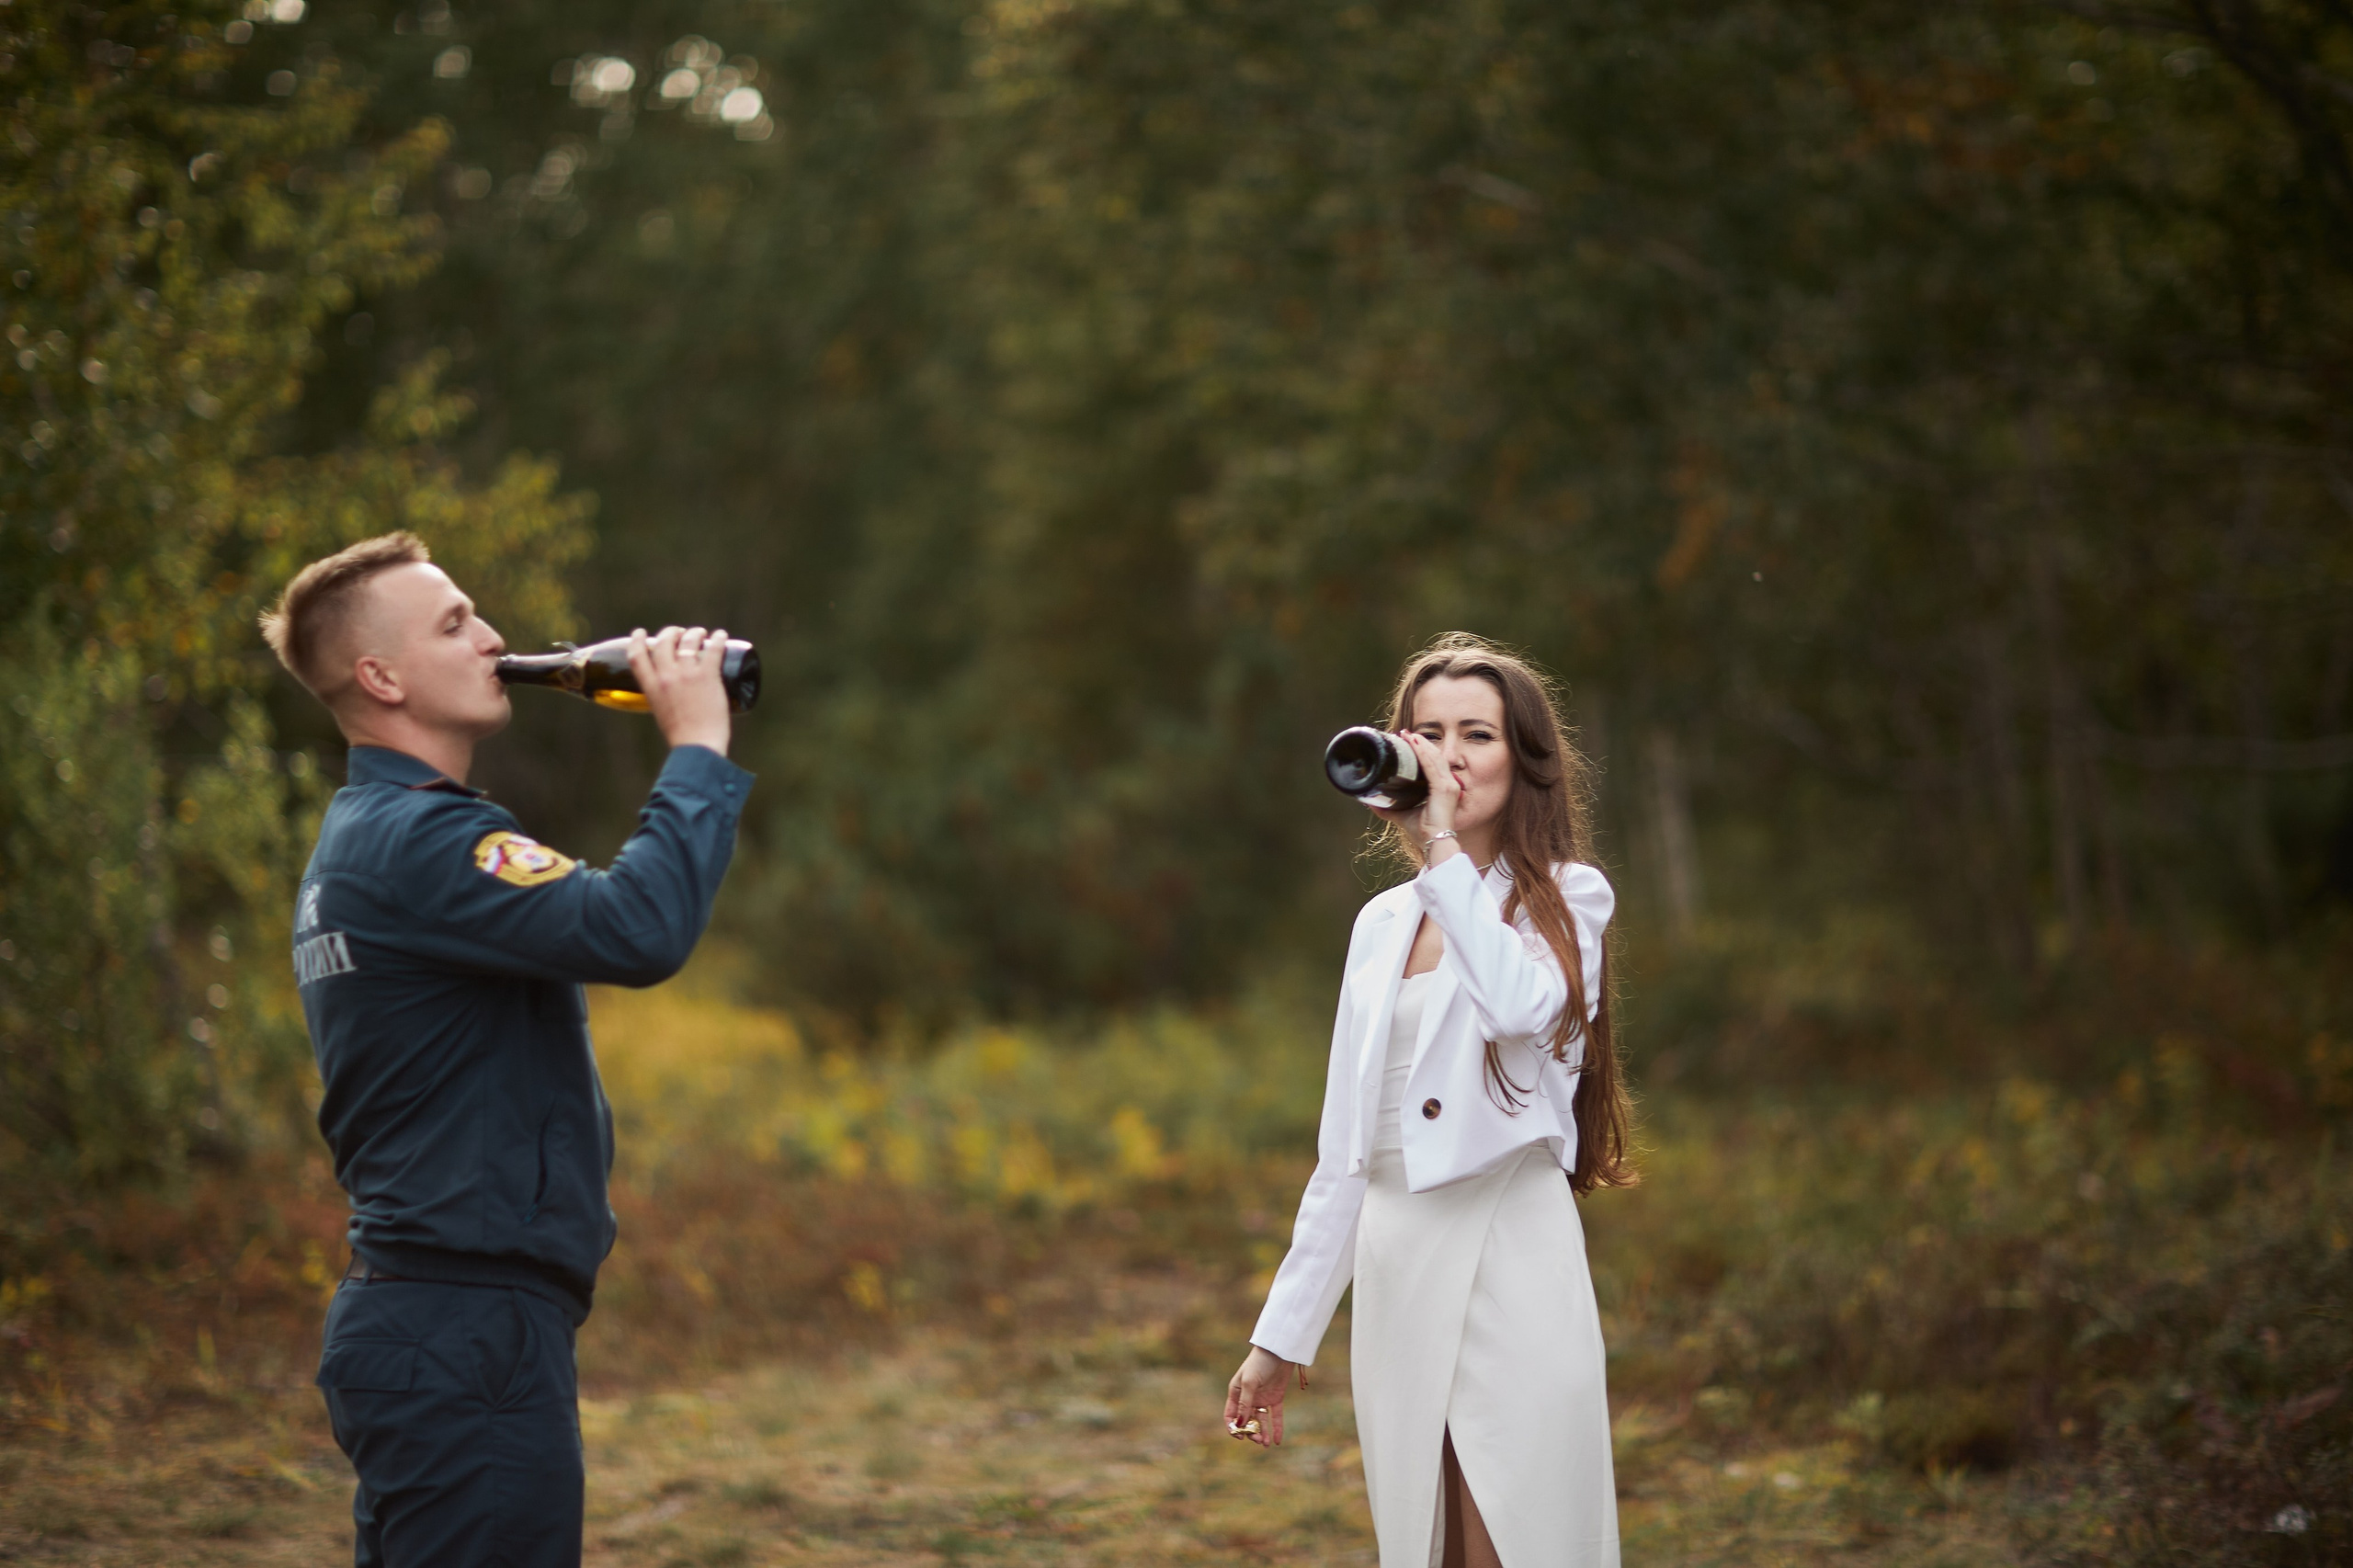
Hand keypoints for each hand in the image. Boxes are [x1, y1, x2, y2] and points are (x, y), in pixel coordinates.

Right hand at [629, 625, 732, 756]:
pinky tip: (721, 635)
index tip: (640, 632)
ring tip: (701, 633)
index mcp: (651, 687)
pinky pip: (714, 649)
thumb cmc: (681, 736)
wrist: (698, 746)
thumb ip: (664, 697)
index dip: (637, 640)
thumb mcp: (661, 712)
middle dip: (671, 632)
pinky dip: (719, 639)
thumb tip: (673, 692)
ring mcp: (687, 674)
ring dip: (695, 633)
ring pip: (689, 641)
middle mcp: (666, 676)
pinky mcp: (708, 676)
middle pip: (664, 642)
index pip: (636, 655)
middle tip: (679, 633)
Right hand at [1224, 1345, 1294, 1448]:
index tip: (1240, 1437)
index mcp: (1236, 1392)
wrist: (1280, 1350)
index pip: (1231, 1415)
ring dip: (1262, 1434)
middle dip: (1251, 1432)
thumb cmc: (1260, 1362)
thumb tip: (1240, 1424)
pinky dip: (1276, 1428)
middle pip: (1246, 1421)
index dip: (1233, 1427)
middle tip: (1258, 1439)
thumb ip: (1245, 1403)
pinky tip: (1276, 1441)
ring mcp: (1262, 1398)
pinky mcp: (1276, 1398)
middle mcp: (1248, 1398)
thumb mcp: (1249, 1382)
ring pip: (1261, 1421)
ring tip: (1265, 1444)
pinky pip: (1275, 1416)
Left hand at [1368, 730, 1461, 851]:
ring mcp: (1449, 786)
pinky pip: (1433, 766)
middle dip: (1420, 744)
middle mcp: (1449, 784)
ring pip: (1434, 758)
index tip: (1408, 741)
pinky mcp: (1444, 789)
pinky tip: (1415, 744)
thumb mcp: (1402, 815)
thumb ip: (1388, 808)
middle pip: (1435, 757)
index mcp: (1442, 788)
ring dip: (1421, 744)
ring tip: (1408, 735)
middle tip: (1405, 734)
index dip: (1422, 751)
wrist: (1433, 843)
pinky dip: (1423, 753)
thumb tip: (1369, 801)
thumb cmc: (1423, 832)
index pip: (1433, 764)